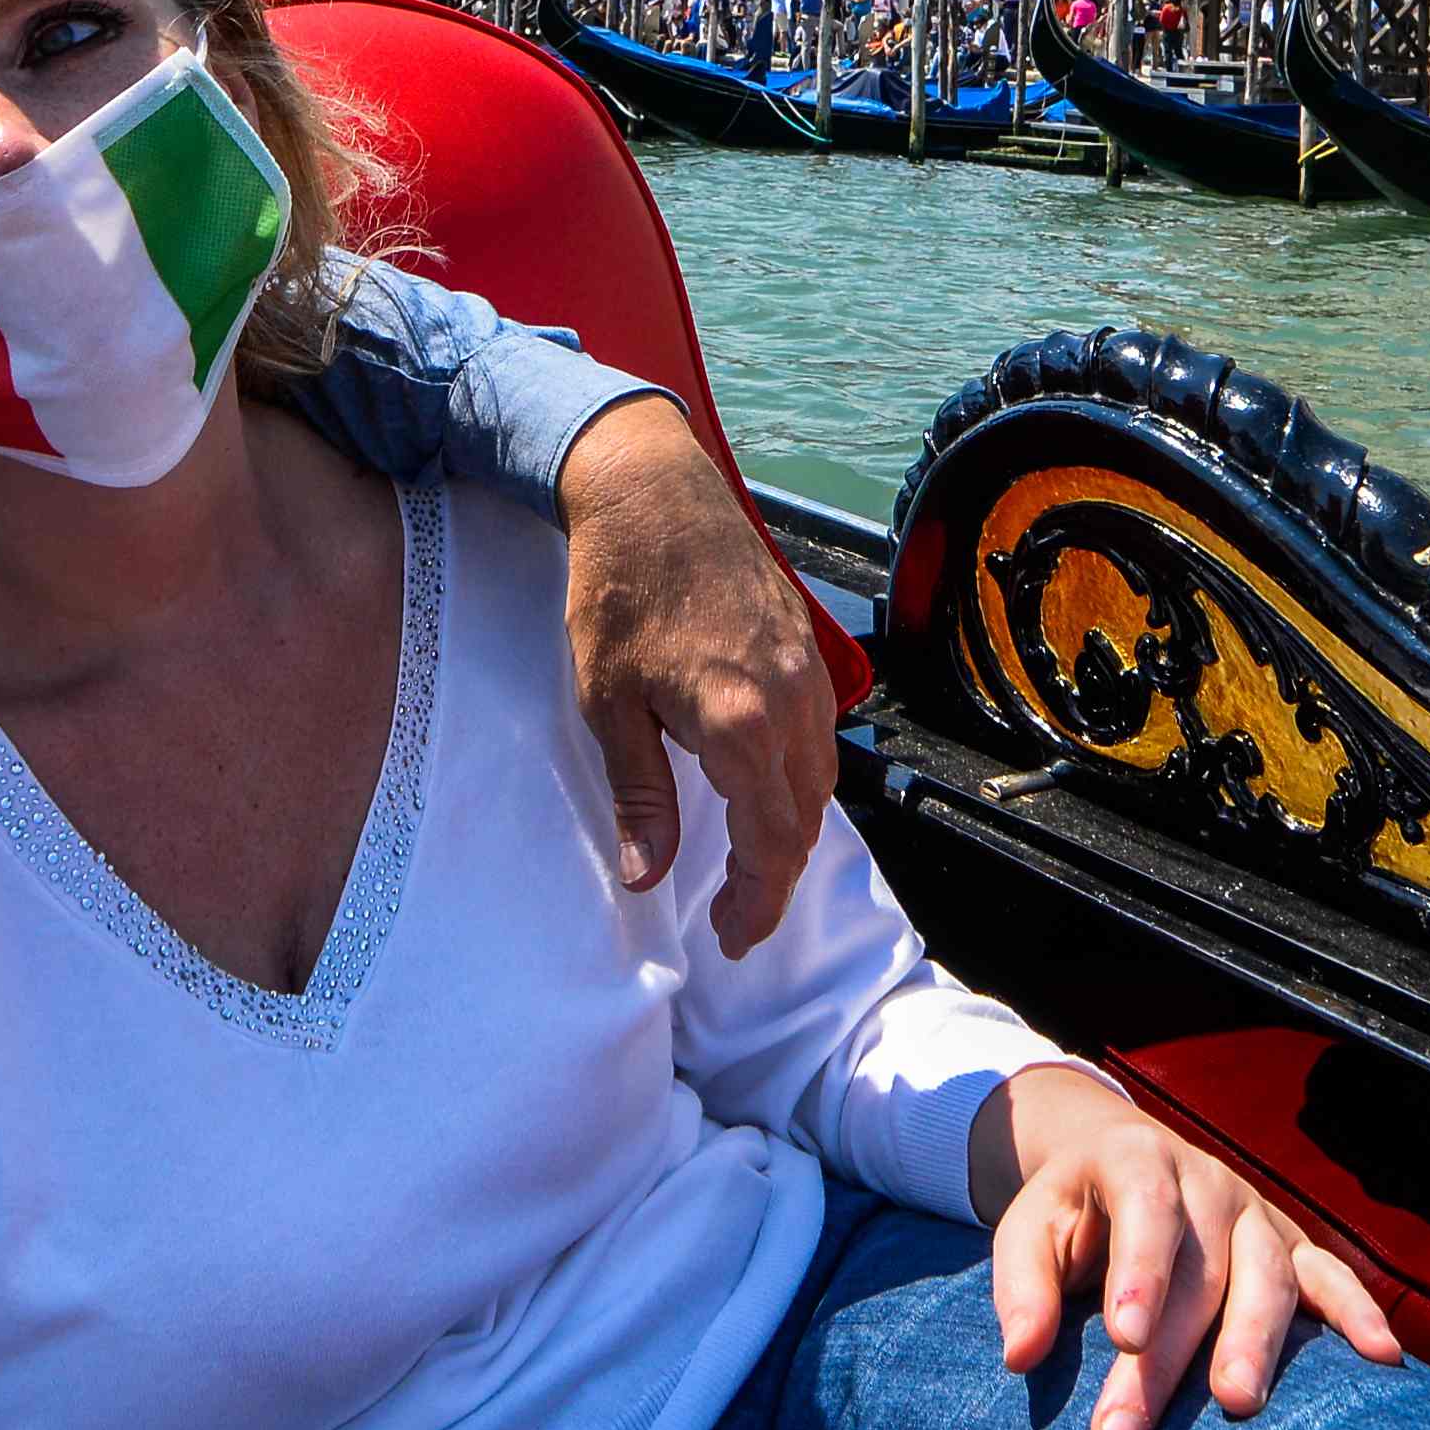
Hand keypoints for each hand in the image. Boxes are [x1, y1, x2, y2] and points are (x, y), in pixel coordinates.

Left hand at [553, 394, 832, 952]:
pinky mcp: (807, 648)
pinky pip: (821, 737)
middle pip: (805, 820)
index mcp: (741, 726)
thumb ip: (640, 795)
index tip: (733, 937)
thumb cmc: (618, 592)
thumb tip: (648, 879)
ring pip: (821, 779)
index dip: (757, 902)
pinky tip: (767, 792)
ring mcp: (807, 673)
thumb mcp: (608, 703)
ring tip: (750, 867)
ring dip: (792, 831)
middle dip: (774, 879)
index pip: (770, 844)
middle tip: (737, 918)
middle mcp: (790, 704)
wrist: (652, 492)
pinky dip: (802, 781)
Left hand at [969, 1064, 1400, 1429]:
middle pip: (1198, 1269)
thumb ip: (1023, 1285)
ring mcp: (1257, 1214)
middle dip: (1166, 1356)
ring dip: (1256, 1341)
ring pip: (1268, 1275)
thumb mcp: (1028, 1228)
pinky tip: (1381, 1358)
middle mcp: (1207, 1182)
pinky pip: (1331, 1277)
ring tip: (1236, 1404)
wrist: (1122, 1162)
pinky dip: (1358, 1313)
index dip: (1139, 1270)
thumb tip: (1021, 1355)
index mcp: (1137, 1160)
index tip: (1124, 1336)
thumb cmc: (1072, 1213)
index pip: (1145, 1209)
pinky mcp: (1292, 1247)